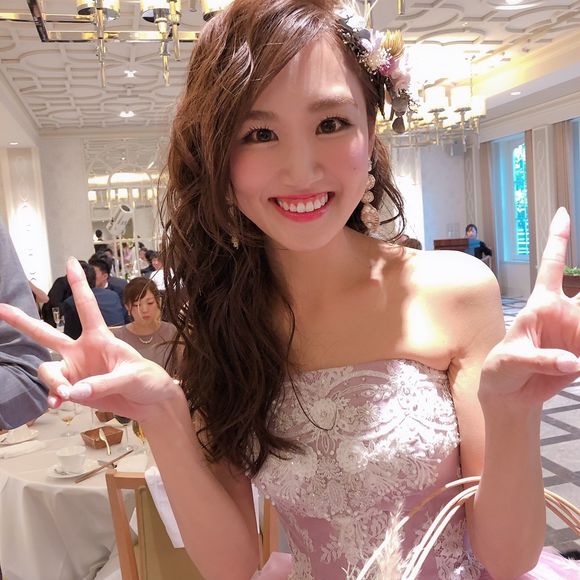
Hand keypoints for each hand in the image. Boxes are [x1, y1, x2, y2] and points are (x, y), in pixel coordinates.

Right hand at [0, 259, 181, 421]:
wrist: (150, 402)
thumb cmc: (146, 380)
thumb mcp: (131, 376)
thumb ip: (102, 383)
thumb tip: (72, 391)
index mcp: (100, 337)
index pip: (87, 307)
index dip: (79, 285)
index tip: (71, 261)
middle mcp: (82, 350)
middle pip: (47, 333)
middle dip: (22, 321)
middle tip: (0, 308)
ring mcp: (76, 370)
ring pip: (47, 369)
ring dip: (52, 381)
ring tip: (64, 394)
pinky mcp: (74, 390)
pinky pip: (54, 391)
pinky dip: (53, 398)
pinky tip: (57, 404)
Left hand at [480, 208, 579, 409]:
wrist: (510, 395)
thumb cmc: (501, 369)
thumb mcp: (511, 361)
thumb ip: (540, 360)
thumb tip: (573, 362)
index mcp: (541, 306)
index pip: (552, 267)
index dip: (557, 240)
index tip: (561, 213)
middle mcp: (564, 314)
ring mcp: (578, 333)